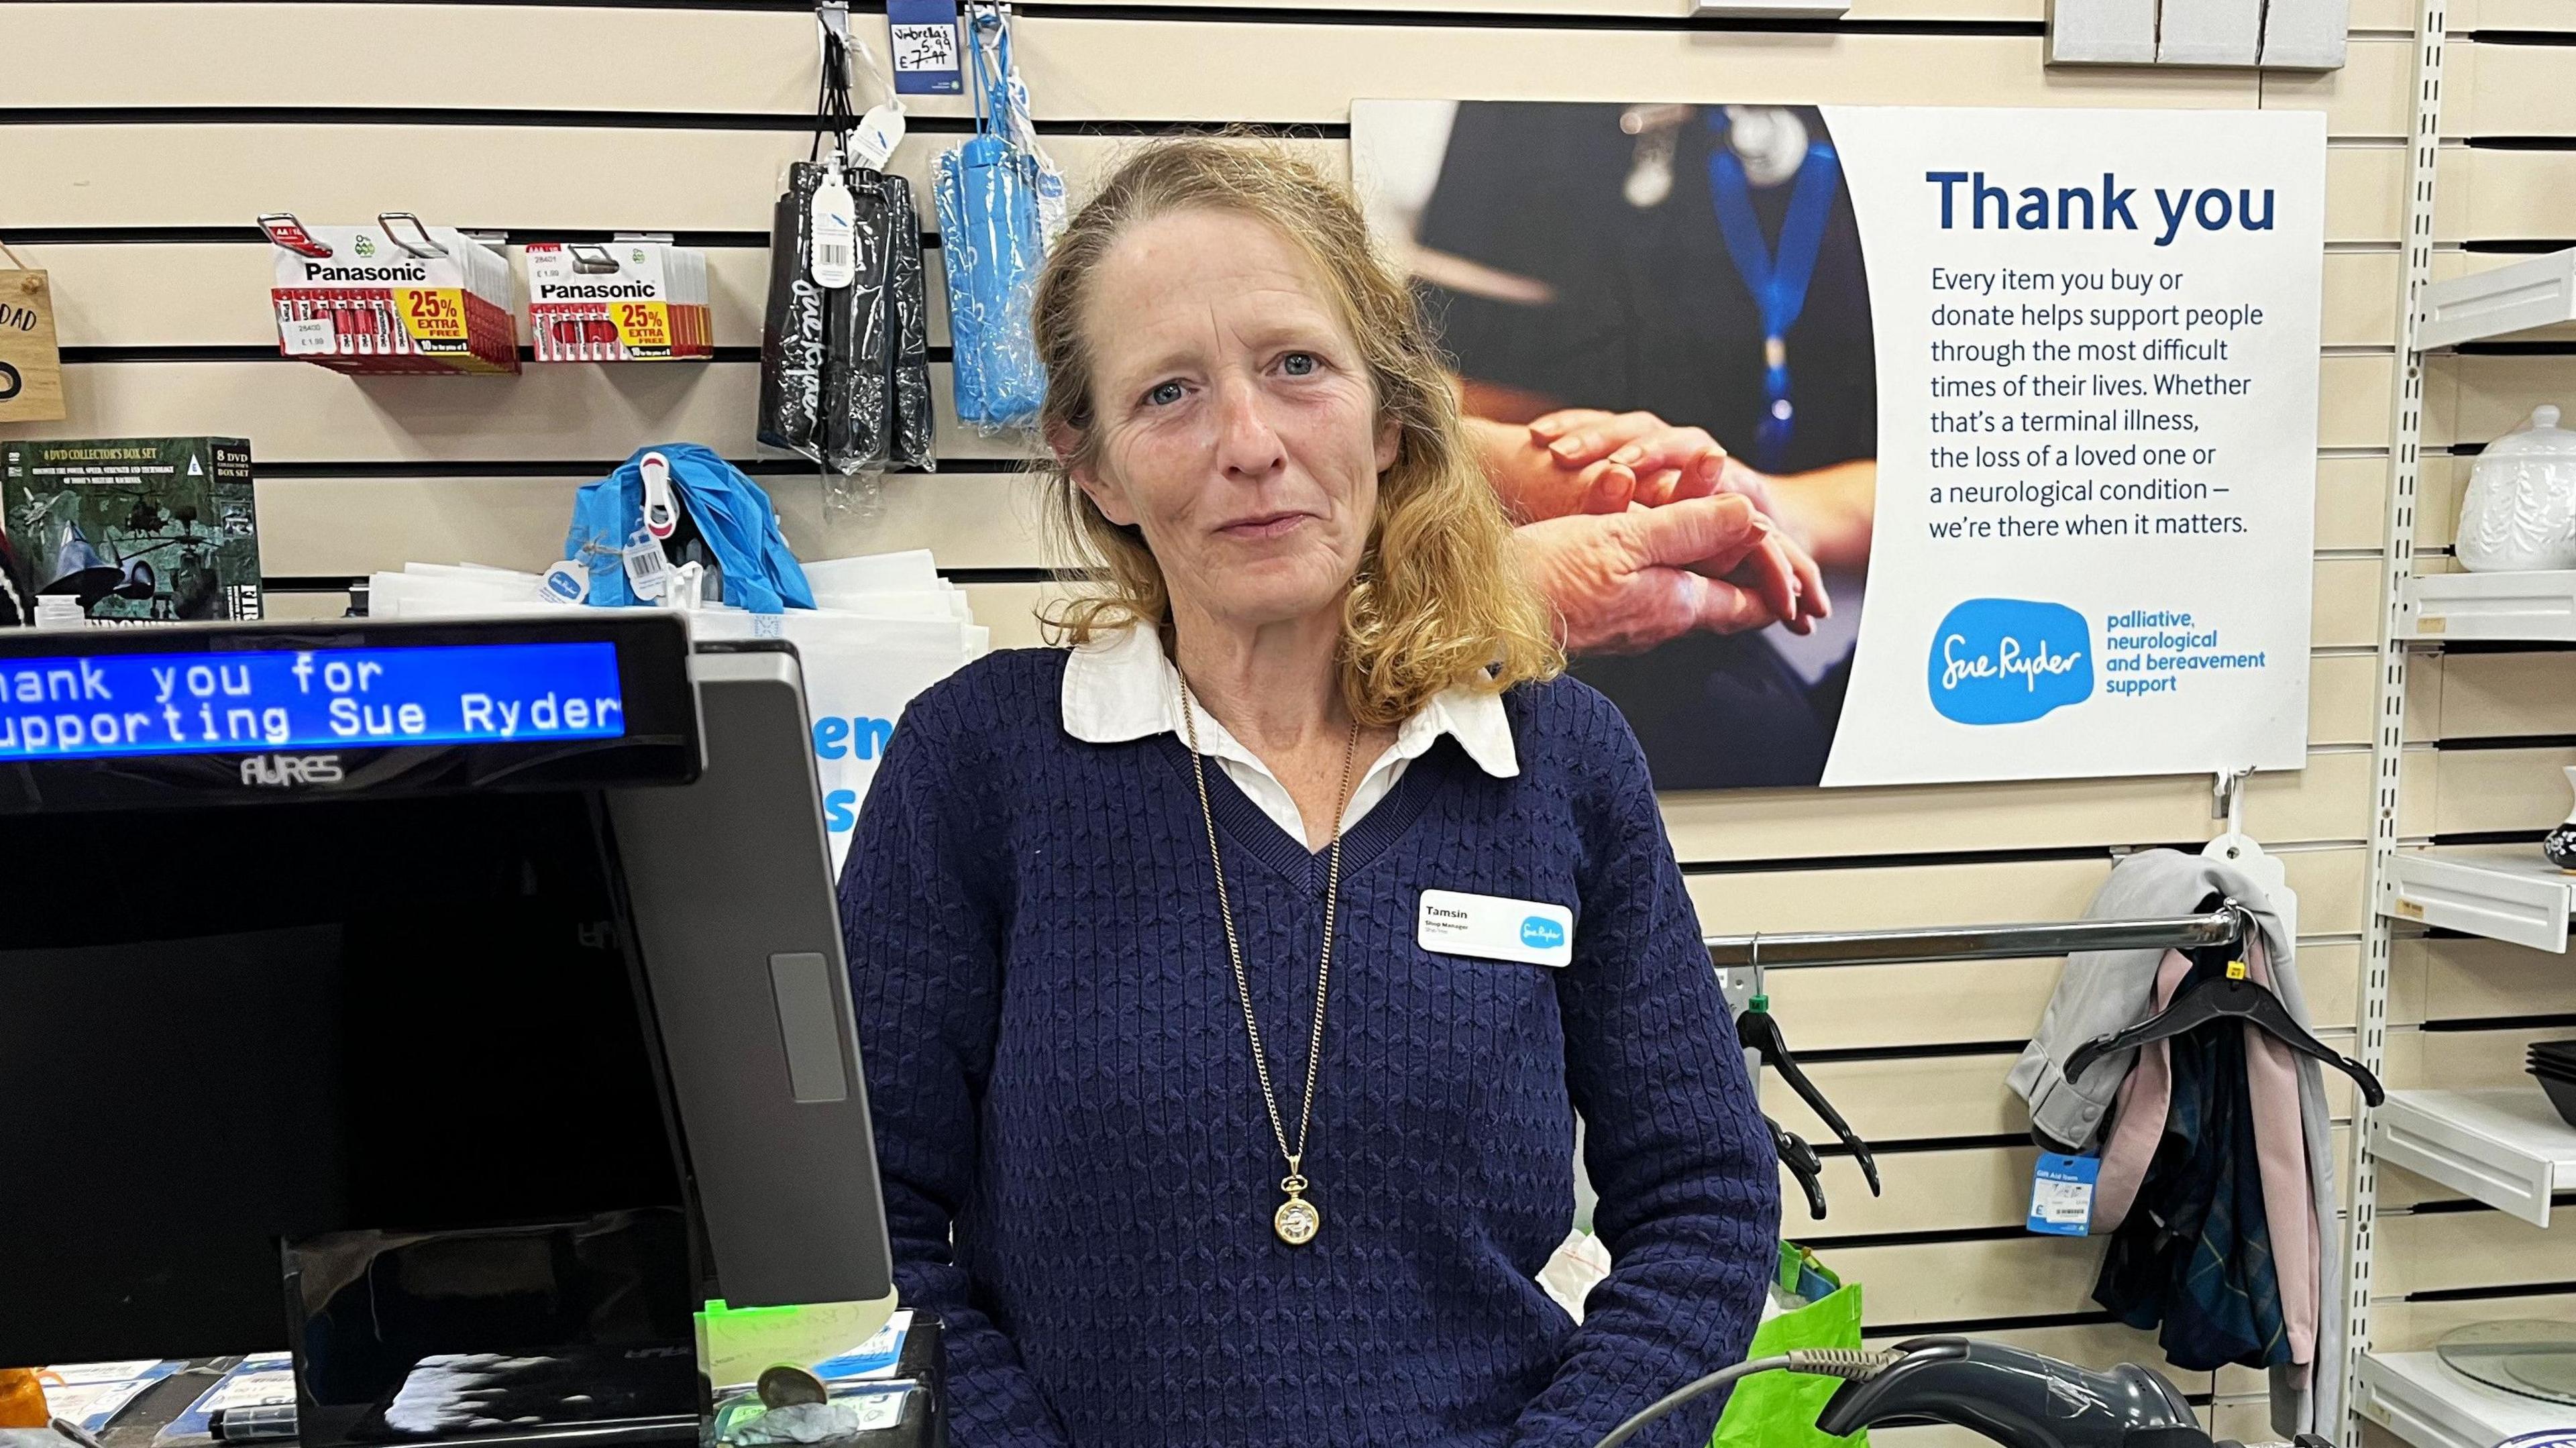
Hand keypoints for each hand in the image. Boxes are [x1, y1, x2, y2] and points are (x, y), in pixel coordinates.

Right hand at [1529, 410, 1828, 633]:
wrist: (1475, 615)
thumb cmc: (1546, 581)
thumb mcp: (1627, 540)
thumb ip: (1690, 526)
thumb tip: (1749, 515)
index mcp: (1676, 604)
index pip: (1750, 603)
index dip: (1778, 582)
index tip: (1793, 564)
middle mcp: (1656, 620)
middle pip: (1714, 587)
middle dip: (1730, 547)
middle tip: (1745, 517)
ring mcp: (1624, 619)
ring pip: (1671, 573)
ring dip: (1679, 531)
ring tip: (1674, 488)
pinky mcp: (1593, 610)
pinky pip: (1631, 570)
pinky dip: (1637, 537)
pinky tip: (1617, 501)